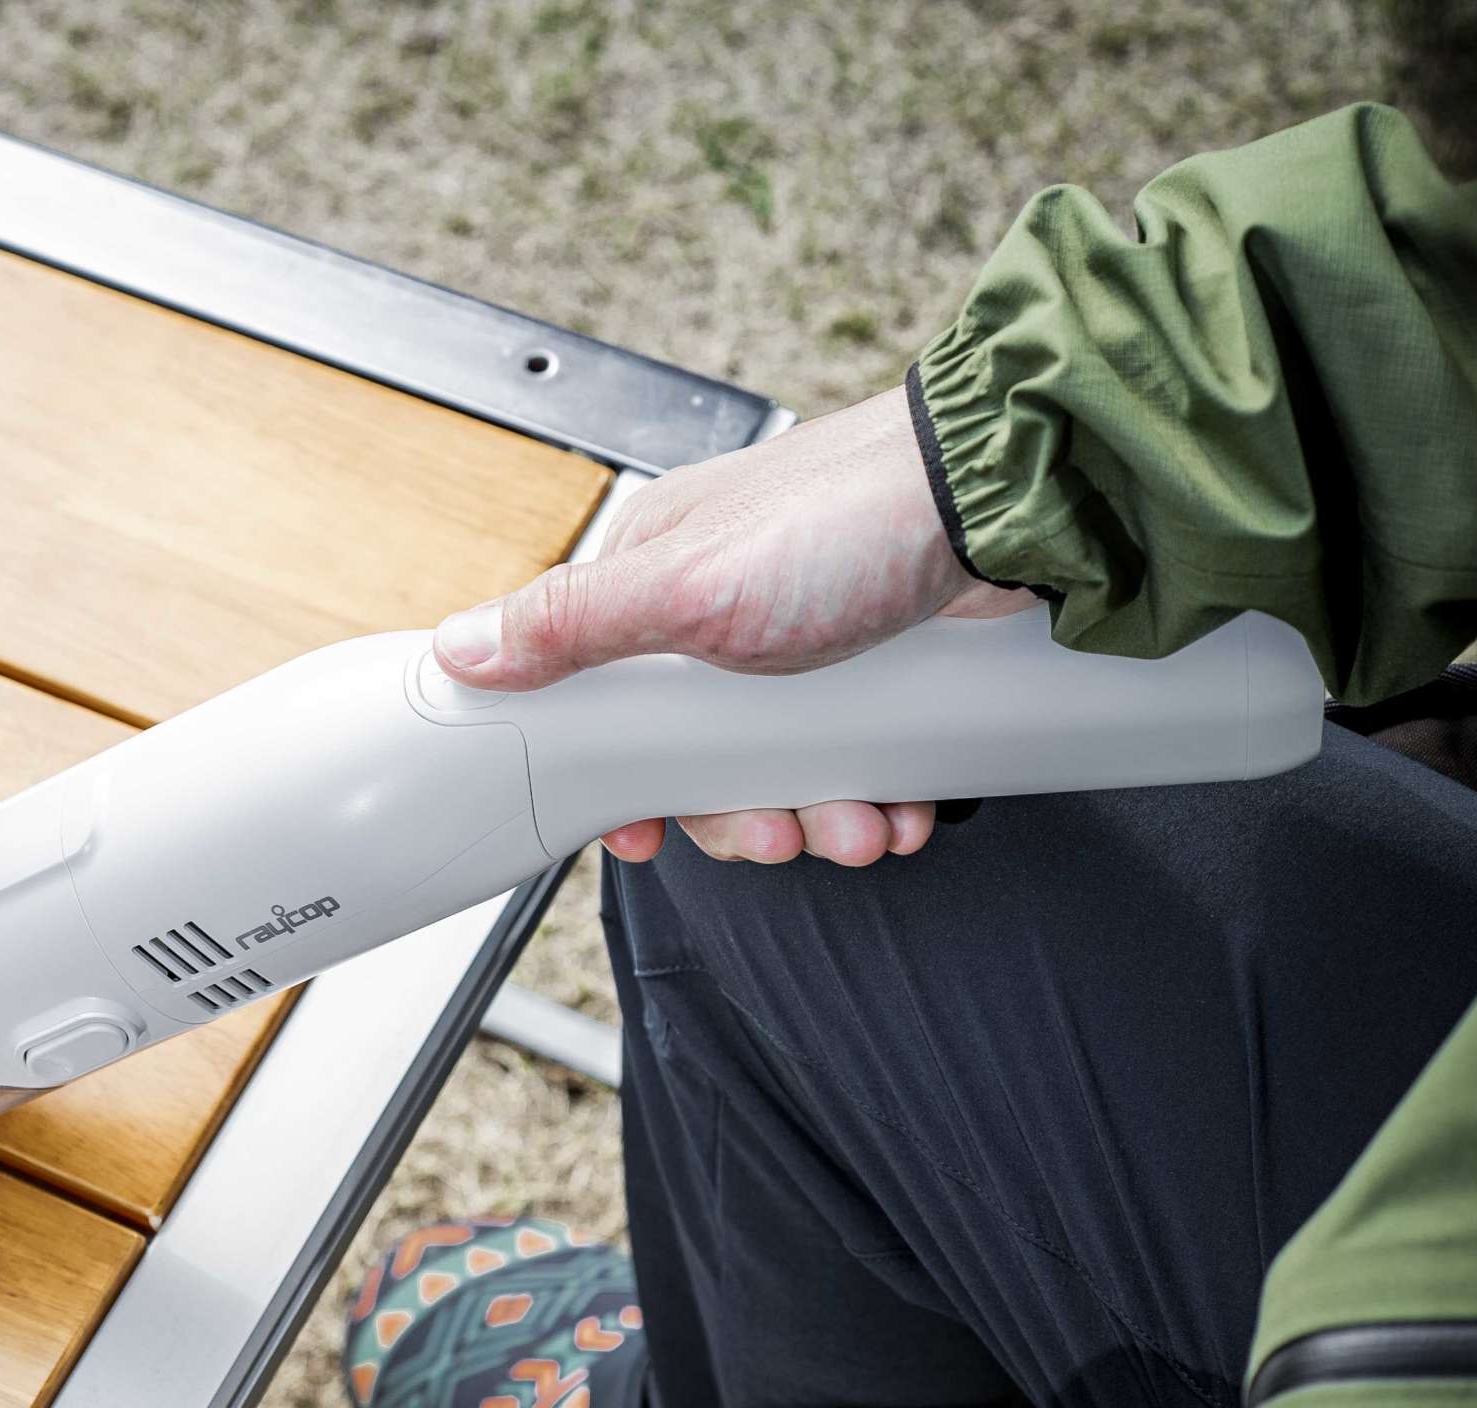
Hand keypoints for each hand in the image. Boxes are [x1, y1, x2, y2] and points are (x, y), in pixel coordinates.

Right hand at [432, 388, 1038, 864]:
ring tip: (862, 826)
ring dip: (822, 816)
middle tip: (780, 833)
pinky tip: (904, 805)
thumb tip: (463, 651)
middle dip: (744, 814)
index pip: (604, 703)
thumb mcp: (686, 590)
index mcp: (655, 579)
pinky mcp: (881, 661)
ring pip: (785, 765)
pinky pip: (859, 756)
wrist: (1013, 503)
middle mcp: (724, 606)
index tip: (649, 834)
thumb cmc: (849, 520)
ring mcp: (809, 634)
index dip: (626, 781)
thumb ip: (571, 628)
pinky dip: (881, 794)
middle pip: (699, 755)